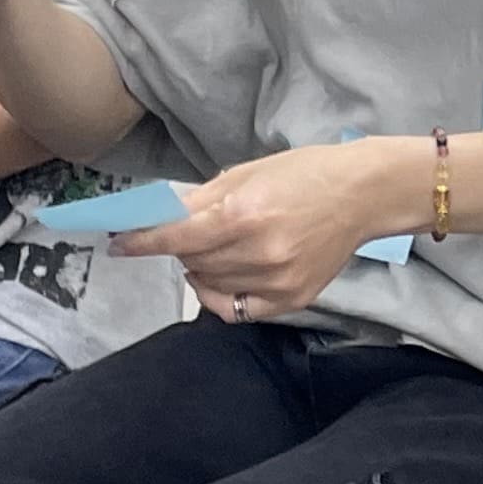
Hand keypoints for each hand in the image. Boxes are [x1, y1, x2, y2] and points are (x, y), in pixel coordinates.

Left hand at [121, 139, 413, 322]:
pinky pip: (235, 310)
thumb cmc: (306, 173)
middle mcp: (260, 252)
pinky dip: (215, 296)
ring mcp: (277, 281)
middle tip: (186, 231)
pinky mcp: (291, 299)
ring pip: (209, 284)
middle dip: (177, 246)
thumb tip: (159, 217)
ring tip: (211, 247)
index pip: (177, 237)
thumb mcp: (247, 173)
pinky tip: (214, 277)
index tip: (119, 244)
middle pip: (190, 261)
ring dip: (197, 267)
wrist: (363, 194)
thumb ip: (200, 199)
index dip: (142, 242)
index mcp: (245, 214)